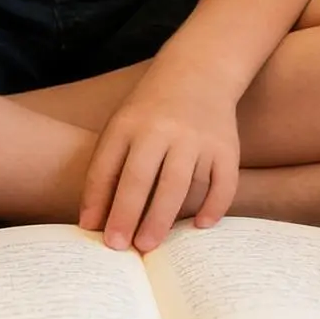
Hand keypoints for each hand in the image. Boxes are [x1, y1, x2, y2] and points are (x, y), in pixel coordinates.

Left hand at [78, 66, 240, 252]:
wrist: (200, 70)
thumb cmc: (151, 109)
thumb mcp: (122, 124)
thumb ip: (108, 167)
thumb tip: (93, 222)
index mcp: (130, 123)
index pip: (109, 165)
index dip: (99, 201)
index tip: (93, 232)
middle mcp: (163, 129)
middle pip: (141, 179)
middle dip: (128, 216)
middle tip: (120, 248)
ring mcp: (197, 138)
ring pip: (178, 186)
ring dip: (162, 219)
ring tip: (148, 245)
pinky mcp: (226, 147)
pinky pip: (221, 185)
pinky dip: (212, 207)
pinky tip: (199, 225)